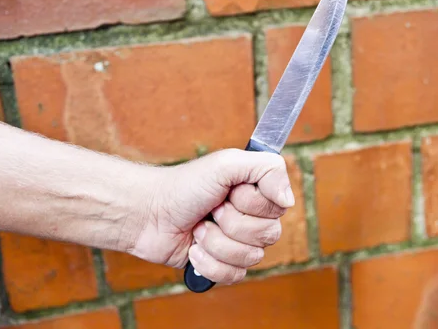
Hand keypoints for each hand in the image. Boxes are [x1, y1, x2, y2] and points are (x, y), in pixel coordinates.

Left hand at [128, 149, 294, 284]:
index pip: (278, 208)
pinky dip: (209, 262)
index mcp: (257, 193)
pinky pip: (234, 275)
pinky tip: (195, 248)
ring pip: (251, 257)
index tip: (229, 191)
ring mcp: (238, 243)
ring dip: (217, 242)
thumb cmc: (184, 186)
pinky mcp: (223, 265)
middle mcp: (252, 218)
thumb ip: (267, 169)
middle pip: (268, 235)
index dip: (251, 203)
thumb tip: (288, 201)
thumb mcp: (226, 164)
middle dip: (231, 223)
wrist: (149, 214)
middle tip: (211, 210)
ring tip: (199, 228)